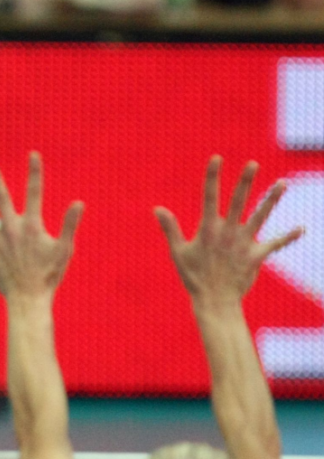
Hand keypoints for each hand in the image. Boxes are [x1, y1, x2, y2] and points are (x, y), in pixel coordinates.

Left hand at [0, 152, 83, 298]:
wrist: (28, 298)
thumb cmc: (49, 274)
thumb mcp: (64, 249)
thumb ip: (69, 224)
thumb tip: (78, 202)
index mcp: (32, 225)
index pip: (34, 193)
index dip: (34, 172)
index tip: (33, 154)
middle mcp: (12, 228)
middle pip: (2, 197)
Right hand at [154, 157, 301, 305]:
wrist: (214, 300)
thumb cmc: (193, 276)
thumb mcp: (178, 252)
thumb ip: (170, 228)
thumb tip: (157, 208)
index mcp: (208, 229)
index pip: (209, 197)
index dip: (212, 176)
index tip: (216, 158)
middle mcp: (227, 232)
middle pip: (238, 202)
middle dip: (245, 182)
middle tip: (253, 164)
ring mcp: (243, 243)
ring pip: (260, 216)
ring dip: (272, 200)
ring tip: (283, 183)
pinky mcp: (256, 256)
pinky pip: (275, 244)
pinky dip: (288, 237)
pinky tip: (300, 229)